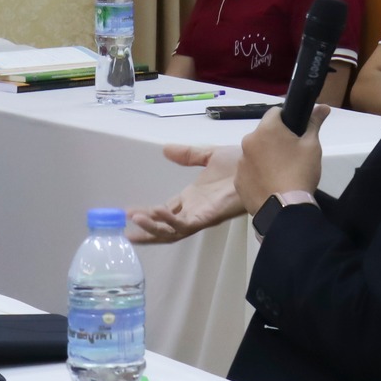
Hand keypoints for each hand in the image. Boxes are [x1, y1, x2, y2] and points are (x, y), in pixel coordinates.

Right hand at [127, 143, 243, 242]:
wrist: (257, 165)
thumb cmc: (239, 165)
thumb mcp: (208, 155)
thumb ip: (187, 155)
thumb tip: (165, 149)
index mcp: (193, 198)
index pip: (165, 210)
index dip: (148, 213)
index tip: (129, 212)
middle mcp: (194, 210)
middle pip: (165, 227)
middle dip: (146, 229)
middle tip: (124, 228)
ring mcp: (200, 215)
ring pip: (170, 230)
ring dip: (152, 228)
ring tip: (134, 221)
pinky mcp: (207, 217)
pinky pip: (183, 224)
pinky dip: (168, 220)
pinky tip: (156, 211)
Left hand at [233, 104, 327, 216]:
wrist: (285, 208)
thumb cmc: (300, 172)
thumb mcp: (312, 146)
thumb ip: (314, 123)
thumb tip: (323, 106)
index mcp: (266, 129)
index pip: (274, 113)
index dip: (286, 120)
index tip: (295, 133)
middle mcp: (248, 141)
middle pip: (263, 134)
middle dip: (275, 140)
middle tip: (291, 155)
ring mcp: (240, 162)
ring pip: (255, 153)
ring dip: (265, 157)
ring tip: (281, 173)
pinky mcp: (238, 181)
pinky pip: (249, 171)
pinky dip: (258, 174)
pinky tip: (271, 185)